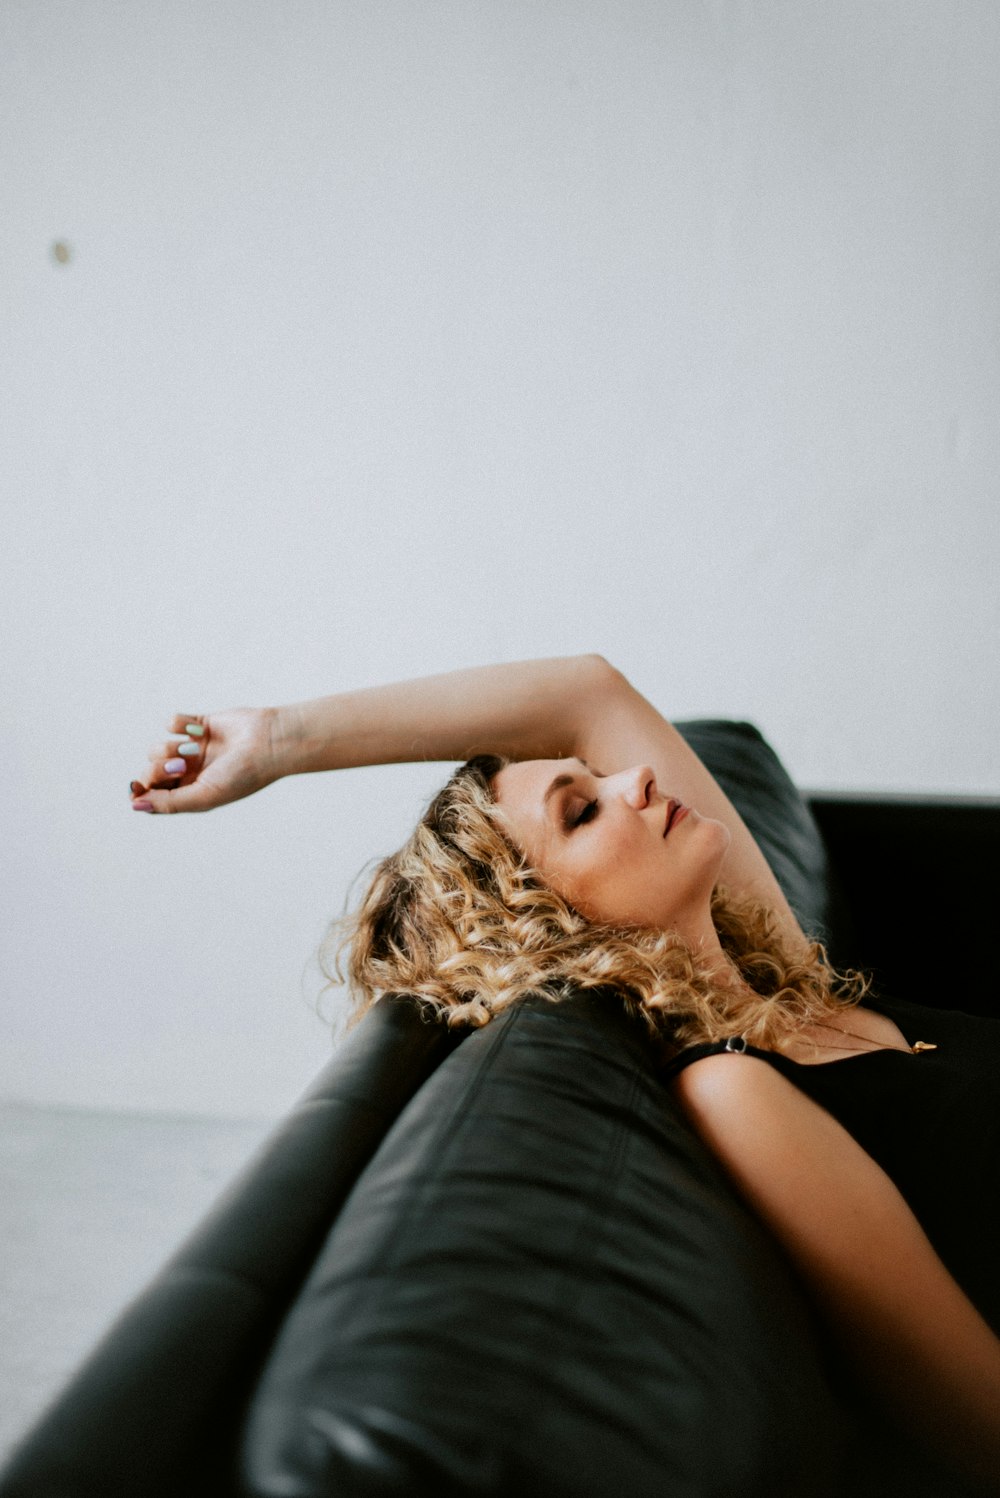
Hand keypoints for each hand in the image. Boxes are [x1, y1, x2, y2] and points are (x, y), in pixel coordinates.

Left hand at [129, 706, 282, 813]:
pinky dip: (179, 724)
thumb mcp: (204, 796)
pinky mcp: (199, 726)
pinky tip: (197, 730)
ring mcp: (194, 749)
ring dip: (168, 748)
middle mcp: (191, 774)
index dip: (140, 791)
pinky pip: (173, 722)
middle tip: (179, 766)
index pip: (154, 796)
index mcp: (192, 794)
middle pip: (152, 772)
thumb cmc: (243, 774)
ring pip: (158, 748)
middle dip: (159, 769)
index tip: (135, 786)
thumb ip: (169, 803)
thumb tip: (135, 805)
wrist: (270, 742)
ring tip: (189, 750)